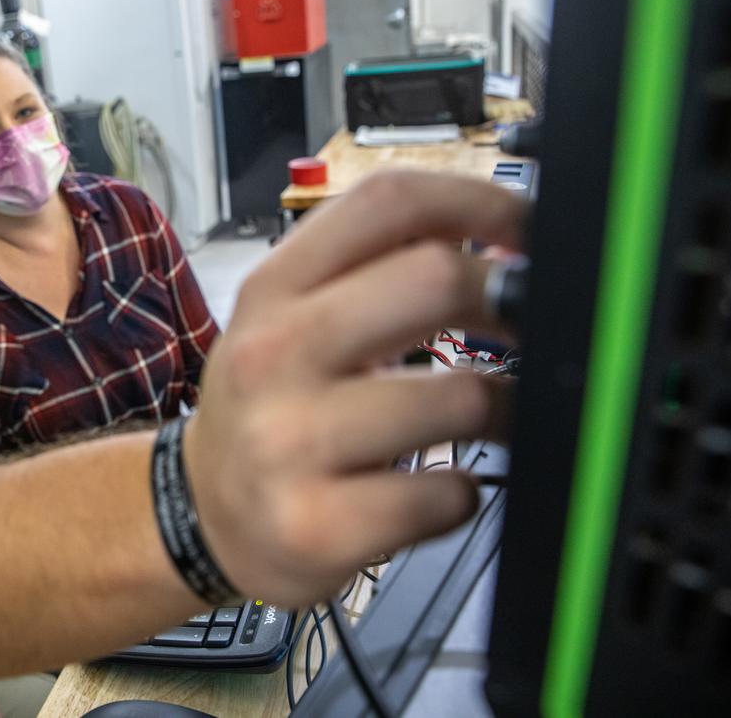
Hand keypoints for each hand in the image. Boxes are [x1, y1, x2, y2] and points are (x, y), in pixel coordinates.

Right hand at [184, 171, 526, 606]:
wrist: (201, 516)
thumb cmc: (271, 405)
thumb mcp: (287, 319)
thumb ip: (370, 270)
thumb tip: (505, 248)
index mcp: (271, 289)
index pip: (386, 202)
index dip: (480, 201)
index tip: (528, 229)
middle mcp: (272, 355)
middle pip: (434, 278)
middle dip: (509, 300)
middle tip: (529, 326)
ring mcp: (289, 444)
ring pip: (461, 397)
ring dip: (505, 410)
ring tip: (492, 419)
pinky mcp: (318, 528)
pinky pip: (446, 496)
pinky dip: (462, 495)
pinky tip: (434, 492)